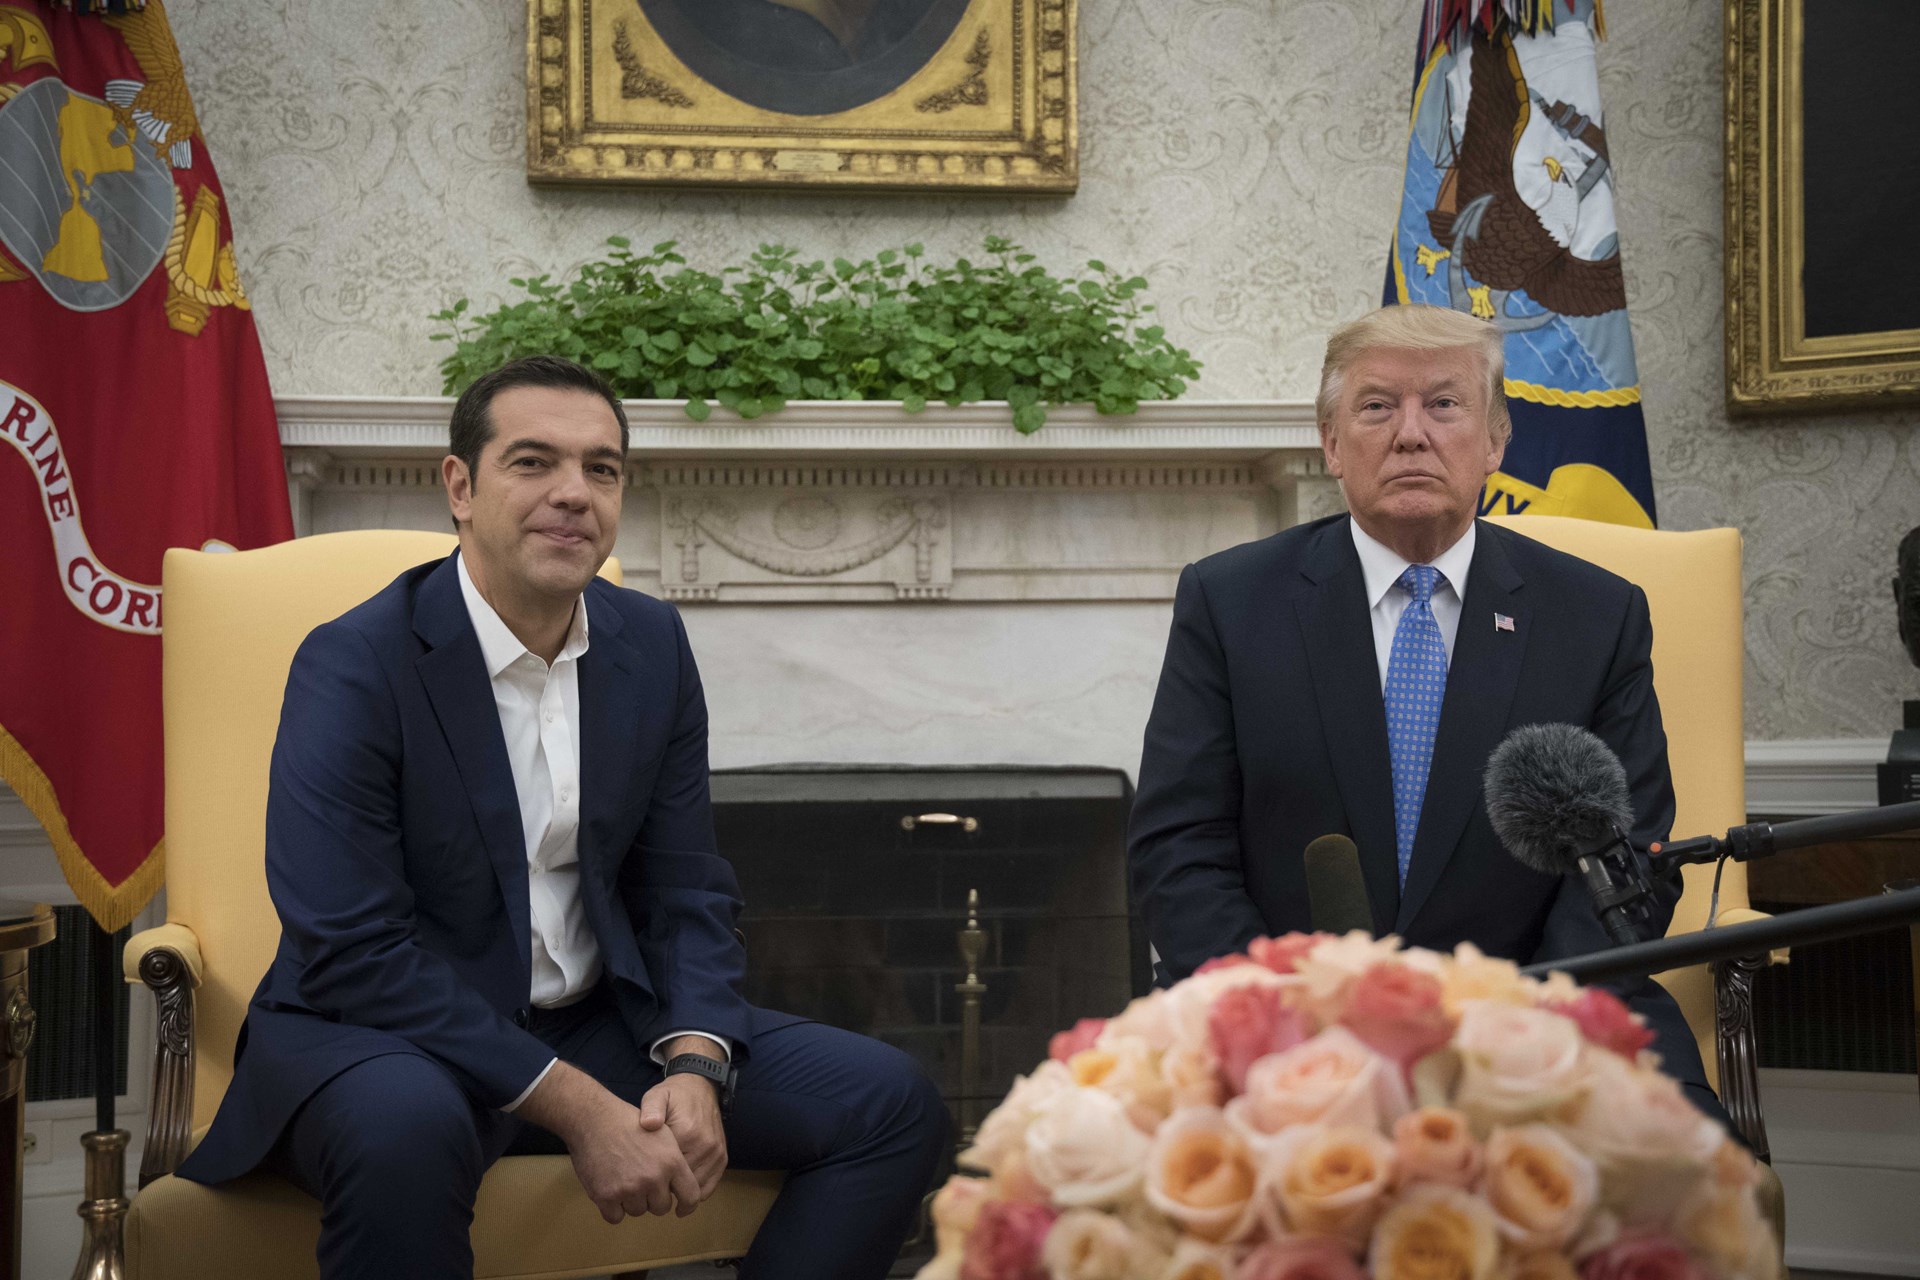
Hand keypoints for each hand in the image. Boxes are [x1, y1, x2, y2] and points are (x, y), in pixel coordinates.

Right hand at [517, 1061, 700, 1223]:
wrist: (593, 1119)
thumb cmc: (628, 1123)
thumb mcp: (663, 1135)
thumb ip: (675, 1163)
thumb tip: (680, 1189)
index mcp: (672, 1161)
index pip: (691, 1197)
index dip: (687, 1205)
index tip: (680, 1208)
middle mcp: (653, 1178)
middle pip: (661, 1208)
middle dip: (653, 1199)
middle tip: (640, 1180)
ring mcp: (629, 1189)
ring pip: (638, 1212)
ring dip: (631, 1201)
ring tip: (623, 1177)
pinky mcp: (606, 1196)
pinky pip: (615, 1217)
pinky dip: (612, 1208)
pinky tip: (609, 1188)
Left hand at [641, 1066, 728, 1202]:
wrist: (701, 1086)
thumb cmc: (675, 1095)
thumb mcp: (657, 1095)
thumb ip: (651, 1109)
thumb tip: (649, 1124)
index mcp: (687, 1132)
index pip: (667, 1170)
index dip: (652, 1178)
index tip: (640, 1177)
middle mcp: (706, 1145)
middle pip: (681, 1183)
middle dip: (664, 1188)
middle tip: (648, 1188)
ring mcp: (716, 1153)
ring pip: (695, 1189)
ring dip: (680, 1193)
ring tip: (663, 1190)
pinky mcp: (722, 1158)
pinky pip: (709, 1187)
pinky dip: (694, 1192)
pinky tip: (680, 1190)